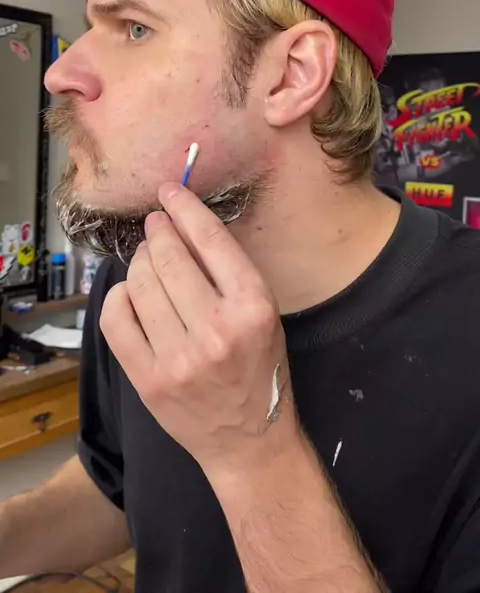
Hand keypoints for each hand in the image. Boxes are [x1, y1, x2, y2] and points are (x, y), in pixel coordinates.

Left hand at [100, 183, 297, 472]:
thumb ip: (228, 273)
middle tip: (155, 225)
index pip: (210, 240)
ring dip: (140, 262)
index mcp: (253, 307)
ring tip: (148, 261)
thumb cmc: (260, 370)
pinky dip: (118, 296)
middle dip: (158, 232)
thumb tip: (183, 225)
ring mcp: (178, 357)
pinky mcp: (148, 378)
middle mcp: (216, 330)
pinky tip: (131, 293)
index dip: (184, 208)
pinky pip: (116, 318)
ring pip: (140, 284)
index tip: (169, 191)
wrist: (249, 440)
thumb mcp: (264, 315)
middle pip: (169, 257)